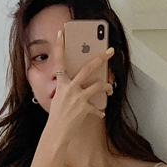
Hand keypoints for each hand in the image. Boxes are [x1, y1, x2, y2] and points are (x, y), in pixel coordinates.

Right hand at [40, 31, 111, 161]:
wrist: (56, 133)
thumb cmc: (57, 117)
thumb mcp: (59, 99)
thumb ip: (69, 89)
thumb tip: (81, 85)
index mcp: (61, 83)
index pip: (59, 60)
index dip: (60, 45)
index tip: (61, 32)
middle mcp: (69, 87)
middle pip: (88, 67)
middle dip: (101, 58)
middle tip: (110, 51)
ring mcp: (78, 97)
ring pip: (98, 85)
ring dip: (107, 86)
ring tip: (111, 88)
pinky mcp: (84, 108)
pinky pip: (97, 107)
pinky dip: (99, 111)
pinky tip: (100, 114)